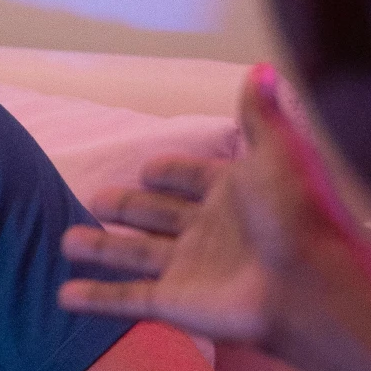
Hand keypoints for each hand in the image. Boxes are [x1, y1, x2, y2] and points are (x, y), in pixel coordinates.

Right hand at [59, 64, 356, 347]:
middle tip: (96, 198)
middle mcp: (208, 230)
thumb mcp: (278, 151)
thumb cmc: (294, 212)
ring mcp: (188, 269)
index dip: (172, 172)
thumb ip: (260, 113)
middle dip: (128, 208)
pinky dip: (96, 298)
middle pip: (157, 216)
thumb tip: (262, 67)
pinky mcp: (173, 302)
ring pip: (133, 254)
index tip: (147, 168)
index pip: (194, 178)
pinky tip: (64, 296)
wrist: (306, 284)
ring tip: (66, 241)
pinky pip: (127, 298)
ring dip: (101, 249)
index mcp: (233, 192)